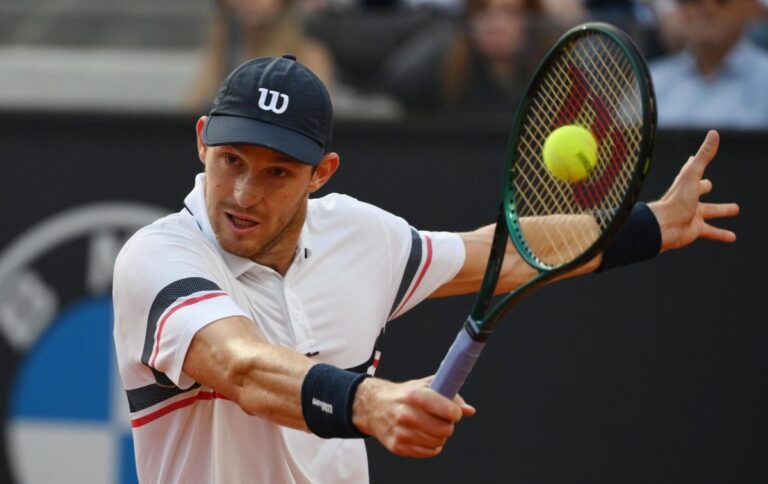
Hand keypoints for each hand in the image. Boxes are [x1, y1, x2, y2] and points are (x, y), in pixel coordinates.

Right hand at [352, 377, 475, 457]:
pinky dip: (431, 446)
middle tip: (442, 419)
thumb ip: (449, 395)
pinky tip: (424, 435)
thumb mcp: (425, 386)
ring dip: (440, 436)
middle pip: (445, 429)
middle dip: (448, 425)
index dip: (455, 412)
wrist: (375, 406)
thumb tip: (469, 410)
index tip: (455, 412)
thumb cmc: (405, 394)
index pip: (446, 410)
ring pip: (438, 442)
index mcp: (414, 395)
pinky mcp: (398, 446)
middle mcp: (406, 414)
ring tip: (431, 426)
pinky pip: (428, 452)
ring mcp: (401, 432)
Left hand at [648, 130, 739, 252]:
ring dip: (722, 210)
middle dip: (705, 187)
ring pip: (710, 212)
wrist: (664, 227)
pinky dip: (722, 234)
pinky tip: (733, 238)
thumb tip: (714, 133)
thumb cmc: (676, 200)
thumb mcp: (693, 175)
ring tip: (735, 209)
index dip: (693, 164)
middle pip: (699, 191)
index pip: (690, 171)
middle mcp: (687, 199)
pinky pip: (712, 232)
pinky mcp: (695, 230)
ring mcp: (691, 215)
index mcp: (685, 184)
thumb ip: (704, 155)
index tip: (693, 159)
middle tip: (709, 185)